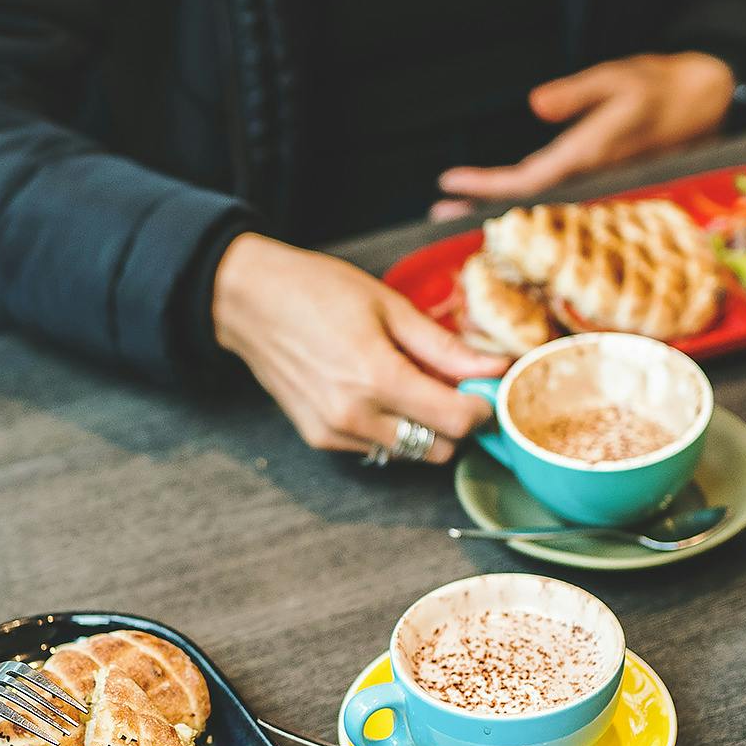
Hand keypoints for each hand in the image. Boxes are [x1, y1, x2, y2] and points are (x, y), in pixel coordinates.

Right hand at [213, 232, 500, 459]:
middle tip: (451, 383)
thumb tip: (496, 368)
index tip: (486, 387)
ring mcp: (335, 433)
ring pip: (410, 454)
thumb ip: (445, 346)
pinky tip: (374, 392)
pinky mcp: (320, 439)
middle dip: (455, 421)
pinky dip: (390, 428)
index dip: (483, 408)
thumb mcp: (390, 307)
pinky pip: (378, 448)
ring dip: (424, 428)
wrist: (249, 301)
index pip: (458, 421)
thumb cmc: (316, 291)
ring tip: (409, 383)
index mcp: (378, 378)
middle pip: (440, 449)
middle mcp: (356, 417)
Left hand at [429, 52, 735, 220]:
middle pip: (528, 204)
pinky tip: (500, 206)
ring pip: (539, 206)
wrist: (706, 102)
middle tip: (435, 217)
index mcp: (591, 156)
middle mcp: (592, 180)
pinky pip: (555, 201)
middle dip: (481, 211)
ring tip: (455, 215)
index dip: (487, 186)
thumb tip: (536, 105)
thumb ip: (578, 92)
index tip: (449, 182)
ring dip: (498, 211)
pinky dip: (523, 203)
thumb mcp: (620, 76)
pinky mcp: (601, 185)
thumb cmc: (660, 84)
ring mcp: (597, 187)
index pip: (528, 181)